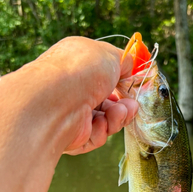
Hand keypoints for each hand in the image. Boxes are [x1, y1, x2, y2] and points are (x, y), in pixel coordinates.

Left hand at [30, 37, 138, 155]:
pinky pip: (96, 136)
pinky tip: (100, 123)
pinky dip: (102, 130)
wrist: (55, 101)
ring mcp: (71, 114)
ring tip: (120, 112)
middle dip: (124, 103)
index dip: (122, 81)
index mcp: (77, 65)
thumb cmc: (80, 70)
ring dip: (117, 116)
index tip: (137, 85)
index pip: (103, 75)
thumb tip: (131, 65)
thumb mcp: (109, 55)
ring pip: (105, 120)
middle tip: (132, 105)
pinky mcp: (71, 137)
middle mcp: (72, 89)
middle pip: (107, 100)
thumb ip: (124, 60)